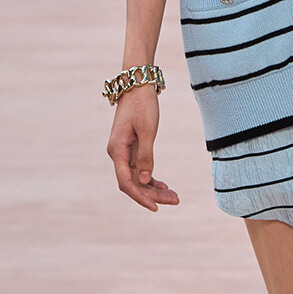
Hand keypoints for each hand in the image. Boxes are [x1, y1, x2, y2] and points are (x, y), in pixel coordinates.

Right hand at [107, 89, 179, 211]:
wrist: (137, 86)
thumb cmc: (142, 106)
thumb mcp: (147, 130)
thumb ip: (145, 156)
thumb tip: (144, 180)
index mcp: (117, 150)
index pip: (126, 182)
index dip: (141, 197)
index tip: (156, 207)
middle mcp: (117, 153)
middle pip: (133, 183)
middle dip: (152, 194)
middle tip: (175, 200)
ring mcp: (123, 151)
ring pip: (137, 178)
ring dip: (154, 188)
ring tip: (174, 196)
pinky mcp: (130, 148)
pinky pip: (138, 169)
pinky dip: (151, 178)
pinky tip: (164, 185)